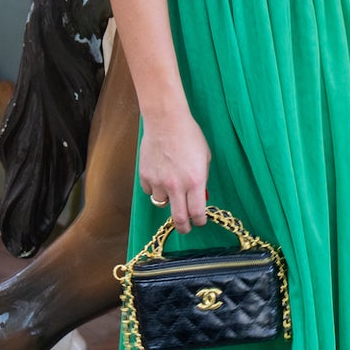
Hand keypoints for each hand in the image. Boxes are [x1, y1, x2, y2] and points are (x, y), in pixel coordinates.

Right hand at [138, 105, 210, 233]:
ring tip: (172, 187)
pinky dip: (155, 189)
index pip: (197, 213)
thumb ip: (202, 179)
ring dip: (168, 201)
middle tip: (185, 228)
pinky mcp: (145, 176)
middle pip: (179, 219)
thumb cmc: (189, 136)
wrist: (166, 121)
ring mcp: (159, 182)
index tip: (200, 221)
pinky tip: (160, 176)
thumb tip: (200, 196)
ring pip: (162, 204)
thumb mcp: (204, 157)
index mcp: (195, 181)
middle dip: (184, 228)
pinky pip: (150, 191)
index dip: (200, 221)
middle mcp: (176, 186)